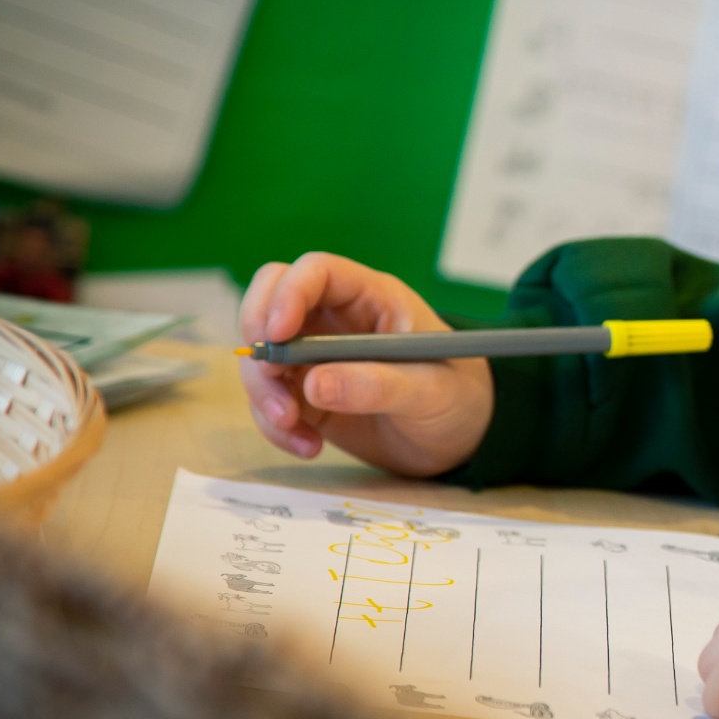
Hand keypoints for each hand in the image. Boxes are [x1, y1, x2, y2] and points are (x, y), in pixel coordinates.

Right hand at [238, 252, 493, 475]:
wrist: (460, 441)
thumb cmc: (458, 400)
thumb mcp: (431, 392)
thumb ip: (378, 386)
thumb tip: (315, 384)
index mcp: (374, 298)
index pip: (317, 272)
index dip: (288, 293)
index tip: (276, 334)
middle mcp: (336, 319)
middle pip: (270, 298)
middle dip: (257, 333)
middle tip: (270, 375)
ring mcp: (316, 356)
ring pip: (261, 353)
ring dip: (263, 390)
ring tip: (294, 427)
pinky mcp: (306, 395)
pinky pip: (269, 399)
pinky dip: (275, 424)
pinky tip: (308, 446)